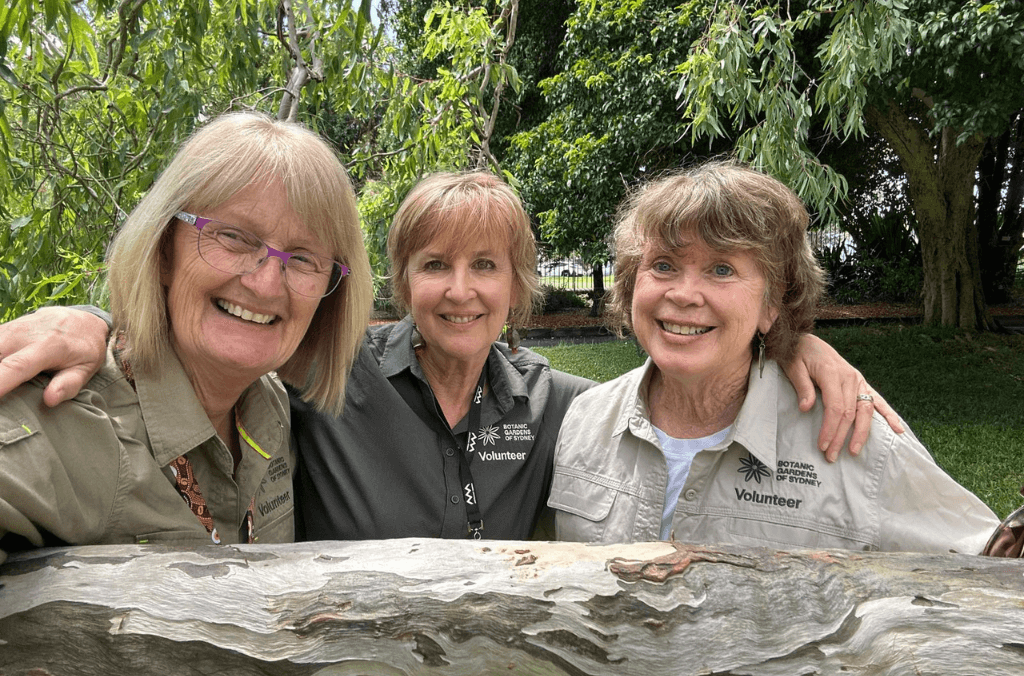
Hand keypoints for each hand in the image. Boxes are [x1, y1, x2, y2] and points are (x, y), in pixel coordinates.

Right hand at [0, 307, 109, 405]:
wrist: (81, 320)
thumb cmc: (84, 349)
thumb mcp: (86, 368)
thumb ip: (69, 384)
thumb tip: (50, 400)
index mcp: (48, 347)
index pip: (17, 366)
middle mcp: (24, 335)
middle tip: (3, 393)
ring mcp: (11, 329)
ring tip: (4, 383)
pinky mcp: (3, 329)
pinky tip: (3, 364)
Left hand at [783, 334, 903, 462]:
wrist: (805, 340)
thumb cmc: (797, 355)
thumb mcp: (793, 367)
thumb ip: (802, 387)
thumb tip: (806, 408)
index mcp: (833, 374)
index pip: (835, 407)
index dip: (830, 428)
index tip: (823, 445)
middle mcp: (850, 377)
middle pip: (849, 413)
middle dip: (841, 437)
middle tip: (831, 457)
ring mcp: (858, 380)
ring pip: (865, 410)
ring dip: (861, 433)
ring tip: (854, 451)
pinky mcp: (861, 382)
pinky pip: (877, 400)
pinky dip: (888, 414)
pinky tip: (898, 429)